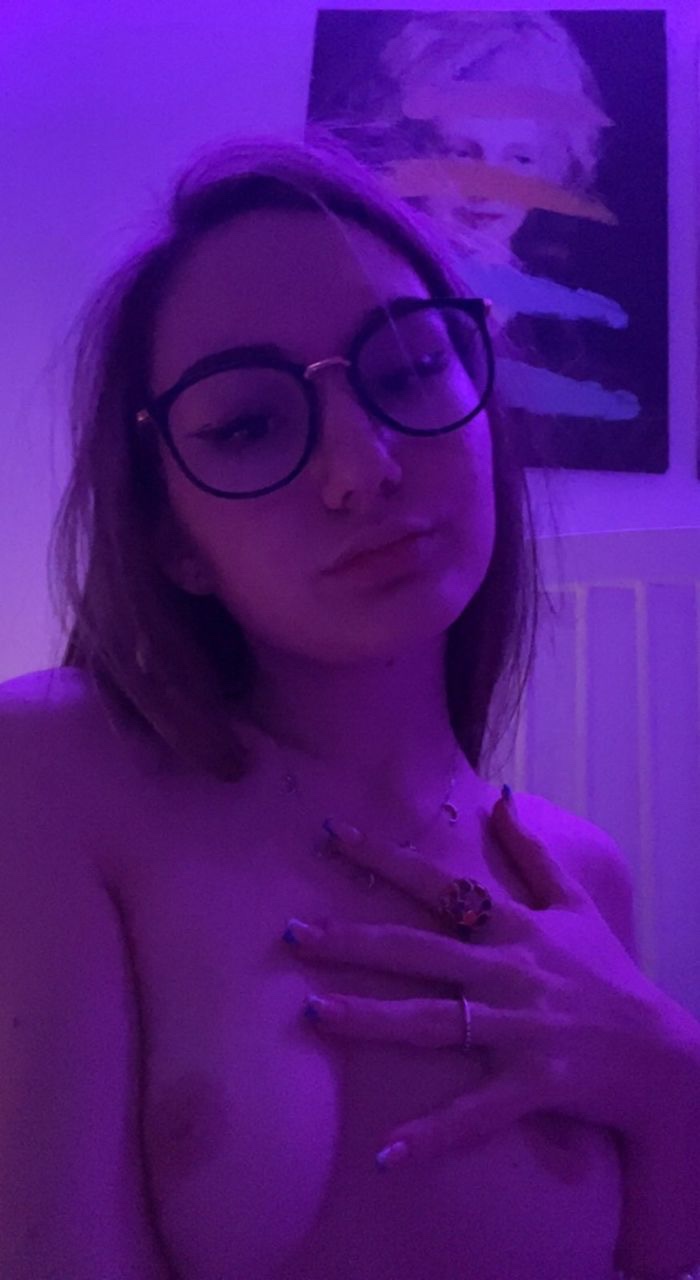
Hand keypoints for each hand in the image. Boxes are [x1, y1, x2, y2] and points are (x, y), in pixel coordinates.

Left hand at [283, 793, 673, 1166]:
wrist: (667, 1056)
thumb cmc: (611, 978)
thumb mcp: (577, 906)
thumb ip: (535, 853)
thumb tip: (501, 798)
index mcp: (514, 929)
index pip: (440, 885)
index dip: (385, 858)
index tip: (330, 833)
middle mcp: (509, 972)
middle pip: (420, 950)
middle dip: (353, 941)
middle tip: (290, 933)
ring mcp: (520, 1028)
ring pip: (435, 1022)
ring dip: (373, 1019)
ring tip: (314, 1015)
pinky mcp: (534, 1083)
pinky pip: (476, 1113)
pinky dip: (433, 1136)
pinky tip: (386, 1155)